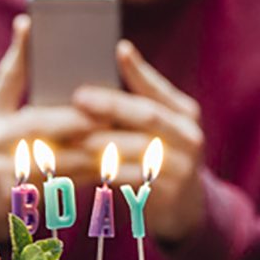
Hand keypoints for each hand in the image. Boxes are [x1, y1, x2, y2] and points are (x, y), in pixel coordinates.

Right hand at [0, 15, 96, 238]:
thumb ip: (12, 76)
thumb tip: (26, 24)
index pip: (10, 82)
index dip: (32, 61)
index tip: (73, 71)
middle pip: (40, 123)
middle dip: (80, 119)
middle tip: (113, 114)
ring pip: (56, 157)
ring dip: (94, 150)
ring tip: (125, 142)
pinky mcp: (16, 200)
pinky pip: (61, 185)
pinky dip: (90, 175)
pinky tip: (114, 170)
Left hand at [71, 40, 204, 242]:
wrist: (186, 209)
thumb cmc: (159, 159)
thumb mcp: (159, 129)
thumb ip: (136, 106)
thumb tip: (98, 72)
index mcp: (184, 113)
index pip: (159, 88)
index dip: (140, 69)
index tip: (119, 49)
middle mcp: (188, 136)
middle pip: (147, 115)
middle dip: (111, 105)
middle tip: (79, 97)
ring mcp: (181, 166)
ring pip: (135, 147)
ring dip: (100, 140)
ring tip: (70, 134)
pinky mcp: (167, 193)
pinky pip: (129, 177)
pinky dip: (103, 170)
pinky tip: (80, 164)